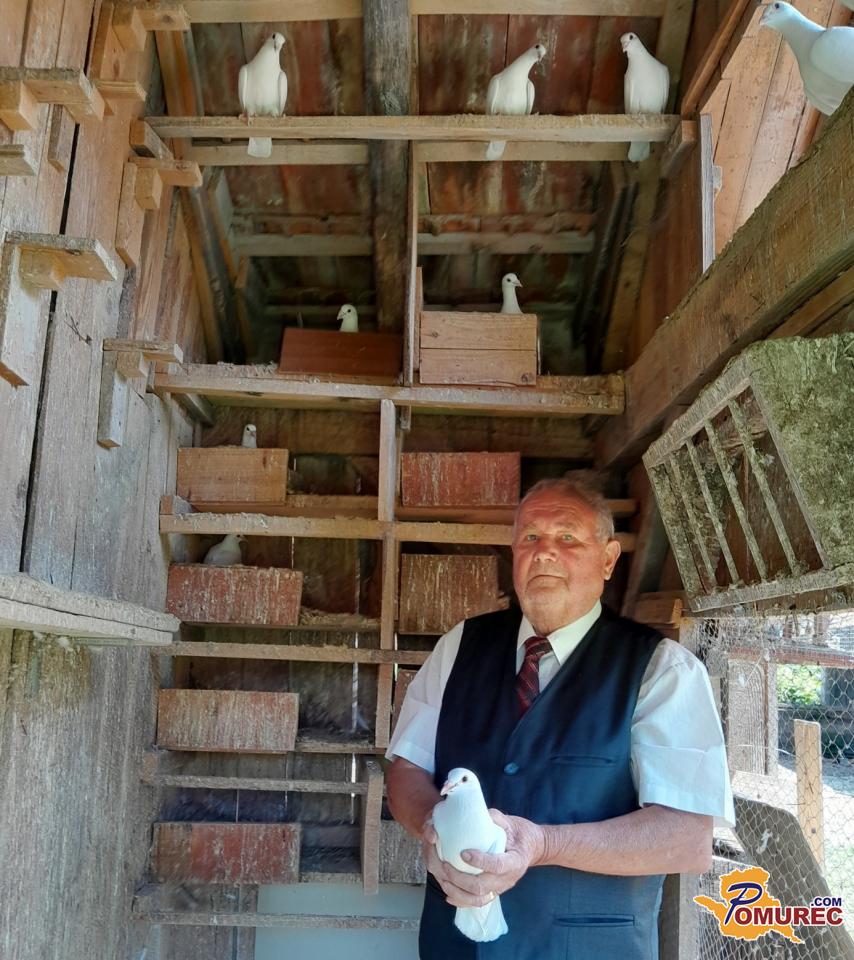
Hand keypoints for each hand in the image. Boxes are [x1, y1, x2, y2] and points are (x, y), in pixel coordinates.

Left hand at [423, 809, 544, 908]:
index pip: (497, 866)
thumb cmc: (520, 833)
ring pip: (478, 899)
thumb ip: (495, 818)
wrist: (533, 847)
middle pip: (483, 886)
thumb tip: (477, 813)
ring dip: (458, 891)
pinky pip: (477, 902)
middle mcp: (508, 878)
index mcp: (515, 861)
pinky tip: (448, 894)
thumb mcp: (511, 822)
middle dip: (460, 878)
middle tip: (445, 865)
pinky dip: (462, 901)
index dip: (479, 861)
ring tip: (444, 879)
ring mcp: (501, 888)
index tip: (463, 853)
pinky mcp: (494, 892)